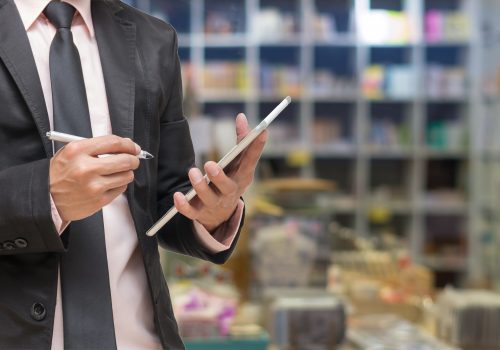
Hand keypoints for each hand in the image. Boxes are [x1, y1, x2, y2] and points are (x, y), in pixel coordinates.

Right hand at [49, 135, 140, 221]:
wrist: (46, 197)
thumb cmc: (60, 174)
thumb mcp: (71, 153)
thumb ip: (96, 147)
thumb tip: (124, 145)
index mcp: (78, 151)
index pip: (113, 142)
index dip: (128, 144)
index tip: (133, 147)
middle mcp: (86, 168)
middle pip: (125, 160)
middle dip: (133, 159)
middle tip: (133, 160)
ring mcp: (94, 186)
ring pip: (126, 175)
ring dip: (126, 173)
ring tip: (118, 172)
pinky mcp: (99, 200)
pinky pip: (121, 188)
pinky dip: (119, 184)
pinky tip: (109, 183)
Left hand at [173, 113, 266, 231]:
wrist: (221, 214)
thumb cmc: (230, 179)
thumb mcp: (238, 163)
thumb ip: (241, 141)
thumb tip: (241, 116)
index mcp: (242, 177)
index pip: (251, 162)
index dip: (257, 147)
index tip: (261, 131)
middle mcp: (230, 192)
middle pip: (227, 186)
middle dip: (218, 177)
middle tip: (209, 164)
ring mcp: (215, 204)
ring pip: (208, 198)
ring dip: (200, 186)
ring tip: (193, 171)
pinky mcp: (200, 213)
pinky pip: (191, 213)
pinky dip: (184, 206)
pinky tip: (177, 196)